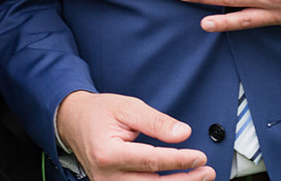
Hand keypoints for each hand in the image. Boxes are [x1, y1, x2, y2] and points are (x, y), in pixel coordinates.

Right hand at [55, 91, 212, 180]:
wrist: (73, 122)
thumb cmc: (99, 113)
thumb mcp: (128, 107)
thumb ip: (156, 122)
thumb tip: (183, 133)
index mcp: (108, 153)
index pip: (151, 160)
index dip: (179, 160)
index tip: (200, 157)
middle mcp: (107, 176)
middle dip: (184, 180)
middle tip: (207, 171)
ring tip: (198, 178)